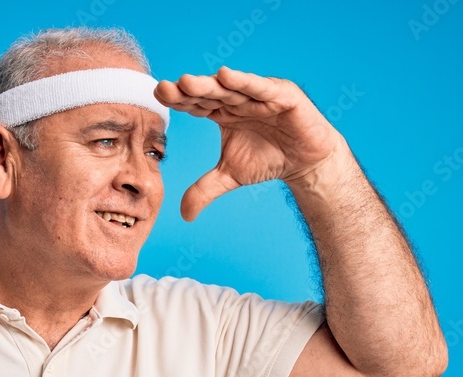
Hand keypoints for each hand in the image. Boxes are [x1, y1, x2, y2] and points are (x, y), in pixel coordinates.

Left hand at [154, 66, 346, 220]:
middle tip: (164, 88)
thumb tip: (184, 215)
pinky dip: (245, 82)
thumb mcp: (230, 176)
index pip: (195, 104)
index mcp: (221, 112)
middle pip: (208, 93)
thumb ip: (205, 190)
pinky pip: (261, 88)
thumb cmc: (267, 159)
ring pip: (230, 88)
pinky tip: (225, 75)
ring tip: (186, 82)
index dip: (178, 101)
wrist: (305, 163)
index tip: (157, 96)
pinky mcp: (283, 95)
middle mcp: (237, 99)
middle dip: (187, 91)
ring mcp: (259, 94)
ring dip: (209, 84)